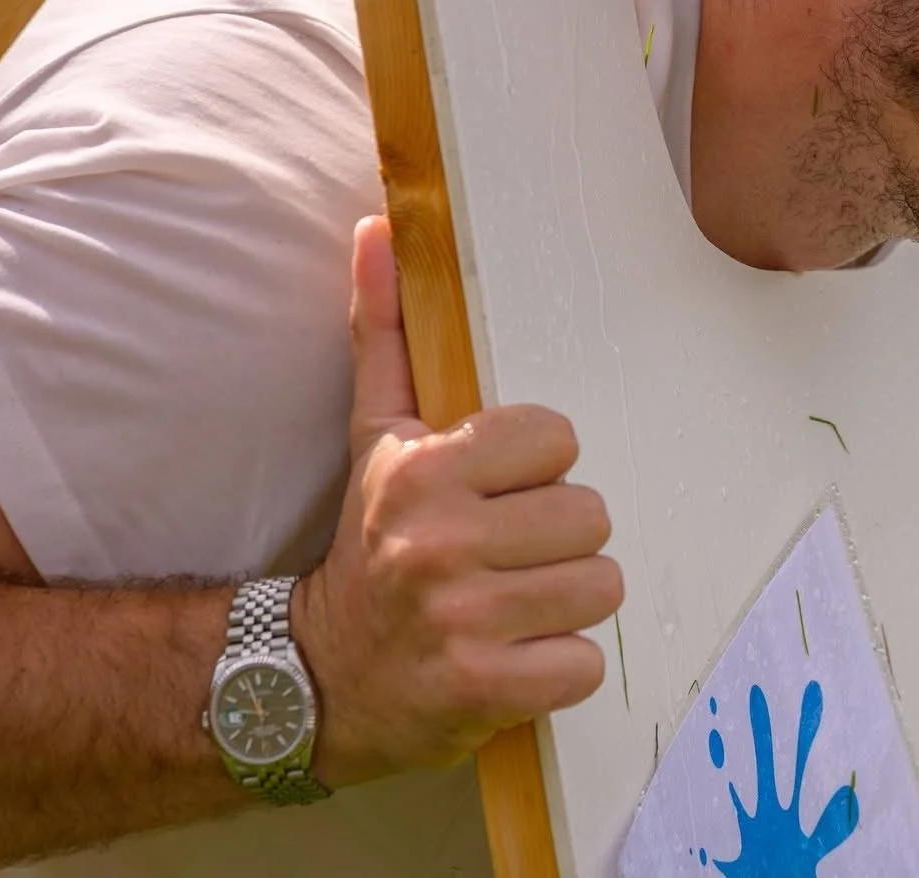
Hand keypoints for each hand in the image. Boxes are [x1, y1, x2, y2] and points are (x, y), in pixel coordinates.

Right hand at [292, 216, 623, 785]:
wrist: (318, 677)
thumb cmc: (368, 542)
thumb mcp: (374, 433)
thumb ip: (387, 329)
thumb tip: (378, 227)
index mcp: (426, 471)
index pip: (559, 439)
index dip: (539, 468)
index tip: (499, 491)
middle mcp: (441, 543)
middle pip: (591, 515)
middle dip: (561, 538)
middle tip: (511, 554)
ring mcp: (464, 622)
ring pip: (600, 586)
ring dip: (568, 601)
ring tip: (514, 602)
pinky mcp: (486, 691)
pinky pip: (586, 662)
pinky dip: (561, 667)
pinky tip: (515, 654)